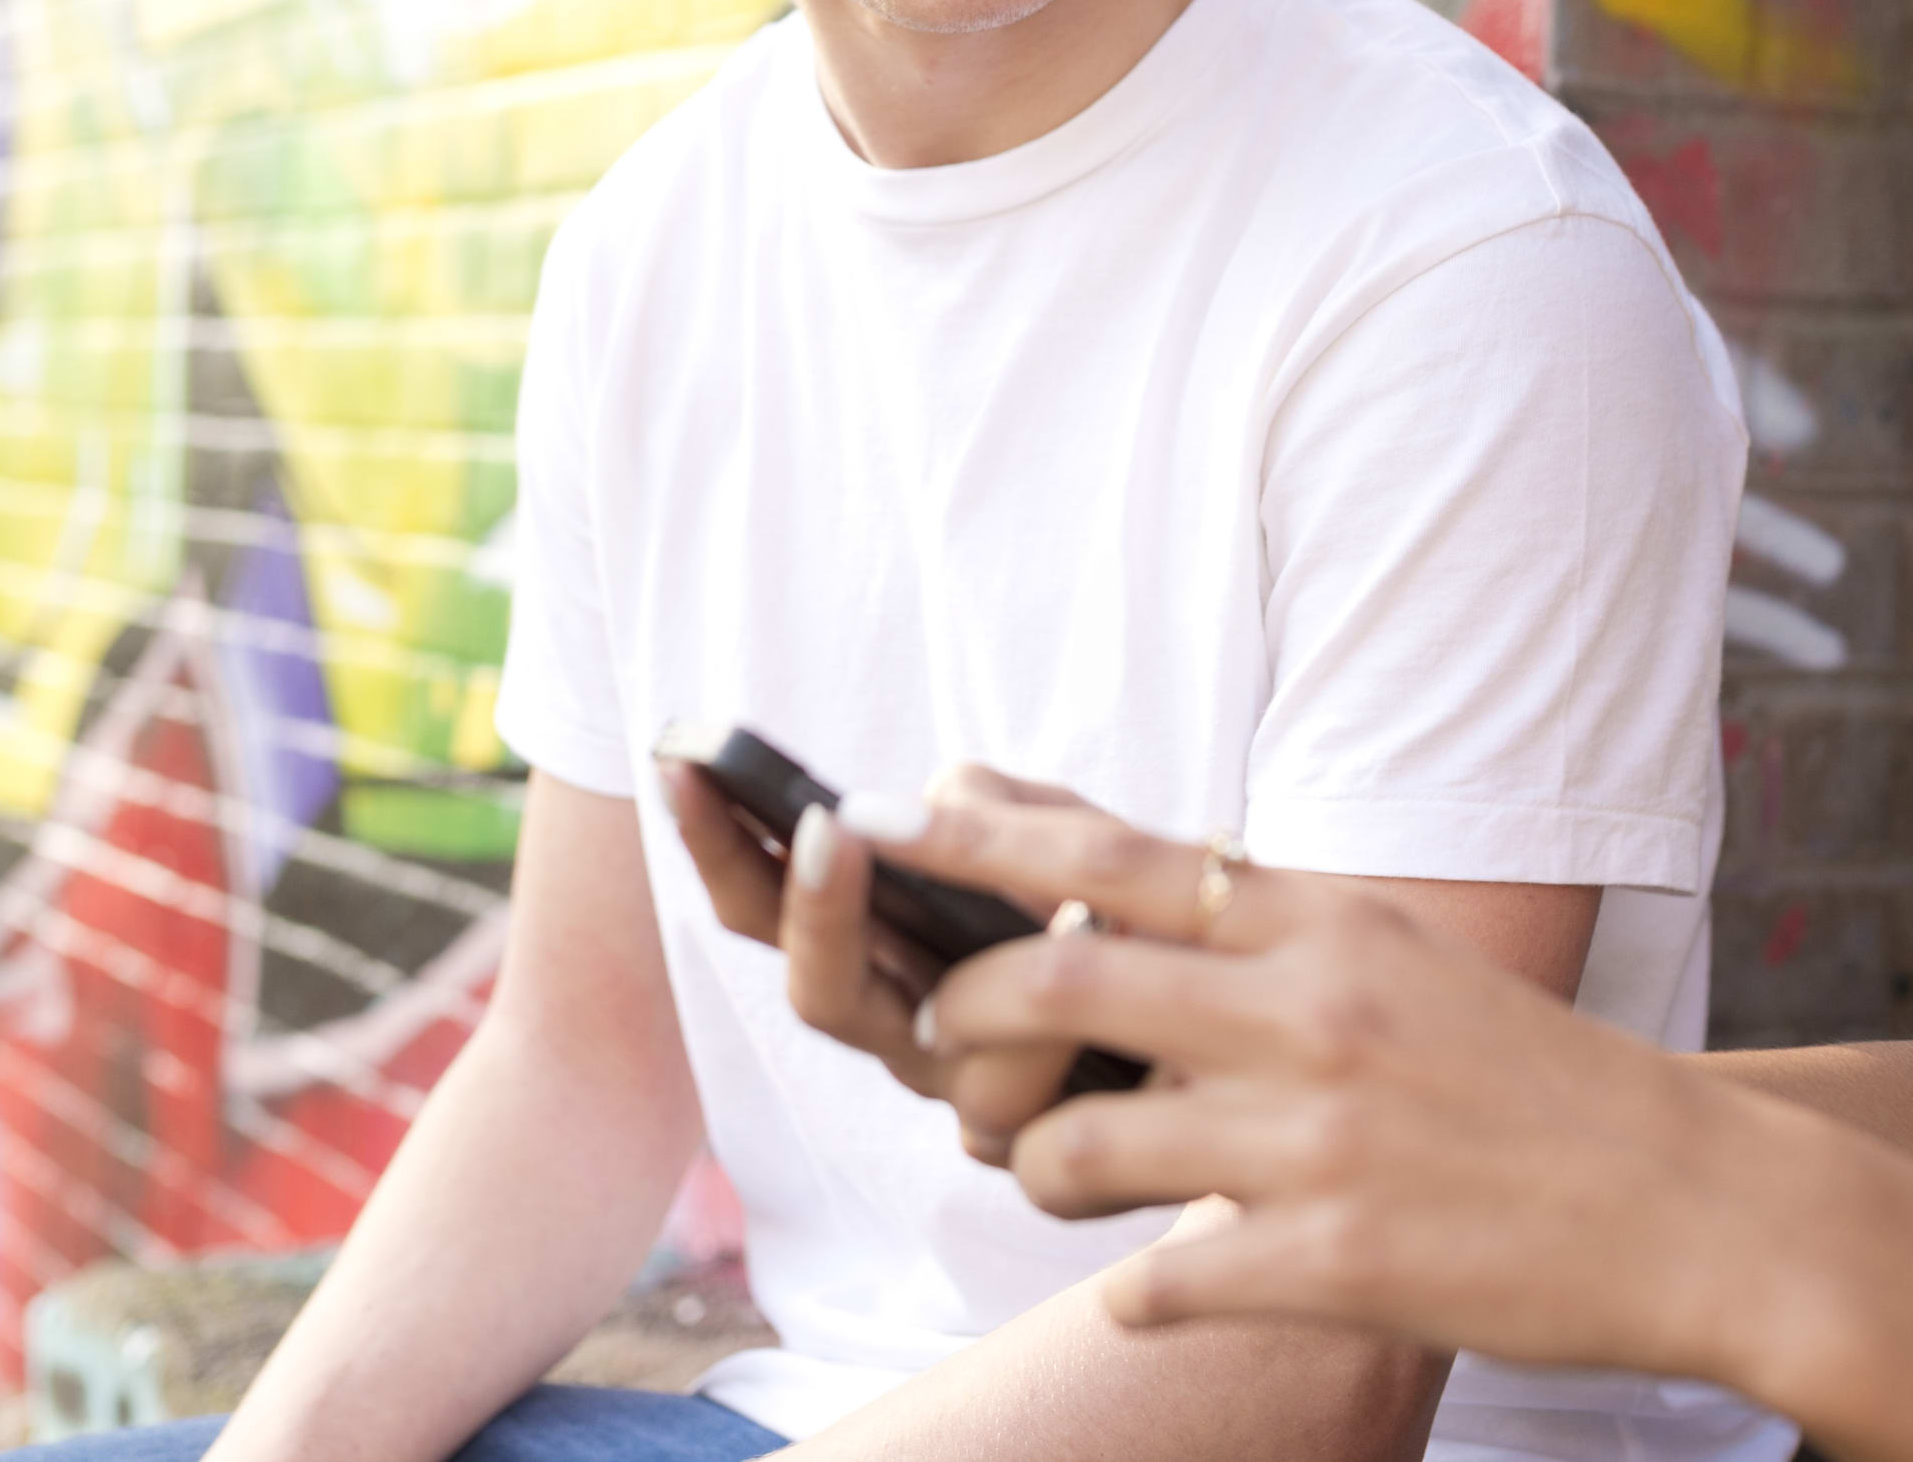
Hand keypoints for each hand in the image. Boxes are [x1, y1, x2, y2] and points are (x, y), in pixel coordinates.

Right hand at [661, 758, 1109, 1157]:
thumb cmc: (1131, 907)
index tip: (686, 764)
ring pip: (938, 1058)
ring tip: (1064, 903)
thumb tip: (927, 810)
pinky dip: (1076, 1023)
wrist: (1226, 1013)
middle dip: (817, 912)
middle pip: (820, 998)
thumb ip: (996, 812)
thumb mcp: (1065, 831)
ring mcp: (971, 1099)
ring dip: (998, 982)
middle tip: (829, 827)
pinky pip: (1035, 1104)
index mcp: (876, 953)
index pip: (759, 906)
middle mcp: (906, 1034)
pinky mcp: (1046, 1148)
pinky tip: (1118, 945)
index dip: (714, 843)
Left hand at [865, 792, 1844, 1390]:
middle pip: (1056, 983)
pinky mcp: (1327, 1270)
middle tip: (943, 1038)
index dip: (980, 835)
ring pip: (1074, 1152)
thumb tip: (1102, 880)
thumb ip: (1258, 922)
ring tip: (1059, 1173)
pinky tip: (1169, 1284)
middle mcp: (1307, 1016)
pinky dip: (1134, 1291)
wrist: (1693, 1205)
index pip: (1114, 859)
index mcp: (1324, 926)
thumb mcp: (1396, 957)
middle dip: (964, 1011)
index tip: (880, 815)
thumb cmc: (1527, 1078)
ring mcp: (1312, 1146)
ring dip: (1035, 1168)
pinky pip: (1151, 1286)